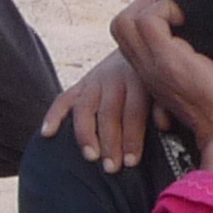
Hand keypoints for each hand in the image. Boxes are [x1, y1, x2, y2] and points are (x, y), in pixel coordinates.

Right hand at [40, 51, 162, 172]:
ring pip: (85, 108)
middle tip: (111, 168)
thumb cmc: (154, 78)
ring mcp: (94, 80)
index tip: (131, 161)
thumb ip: (165, 105)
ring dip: (86, 134)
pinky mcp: (81, 84)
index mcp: (138, 79)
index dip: (132, 138)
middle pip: (109, 113)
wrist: (139, 44)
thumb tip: (164, 126)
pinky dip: (53, 115)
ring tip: (90, 156)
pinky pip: (63, 99)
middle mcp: (114, 78)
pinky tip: (47, 133)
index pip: (133, 112)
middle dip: (110, 142)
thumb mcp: (164, 86)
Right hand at [108, 0, 212, 182]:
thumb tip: (200, 33)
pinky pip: (149, 19)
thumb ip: (188, 58)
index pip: (127, 34)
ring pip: (125, 19)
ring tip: (180, 14)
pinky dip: (168, 9)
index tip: (176, 18)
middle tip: (175, 11)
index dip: (145, 16)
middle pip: (120, 23)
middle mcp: (145, 69)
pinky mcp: (167, 60)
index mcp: (151, 73)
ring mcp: (152, 64)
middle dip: (144, 6)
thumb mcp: (197, 77)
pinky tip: (188, 19)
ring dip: (153, 6)